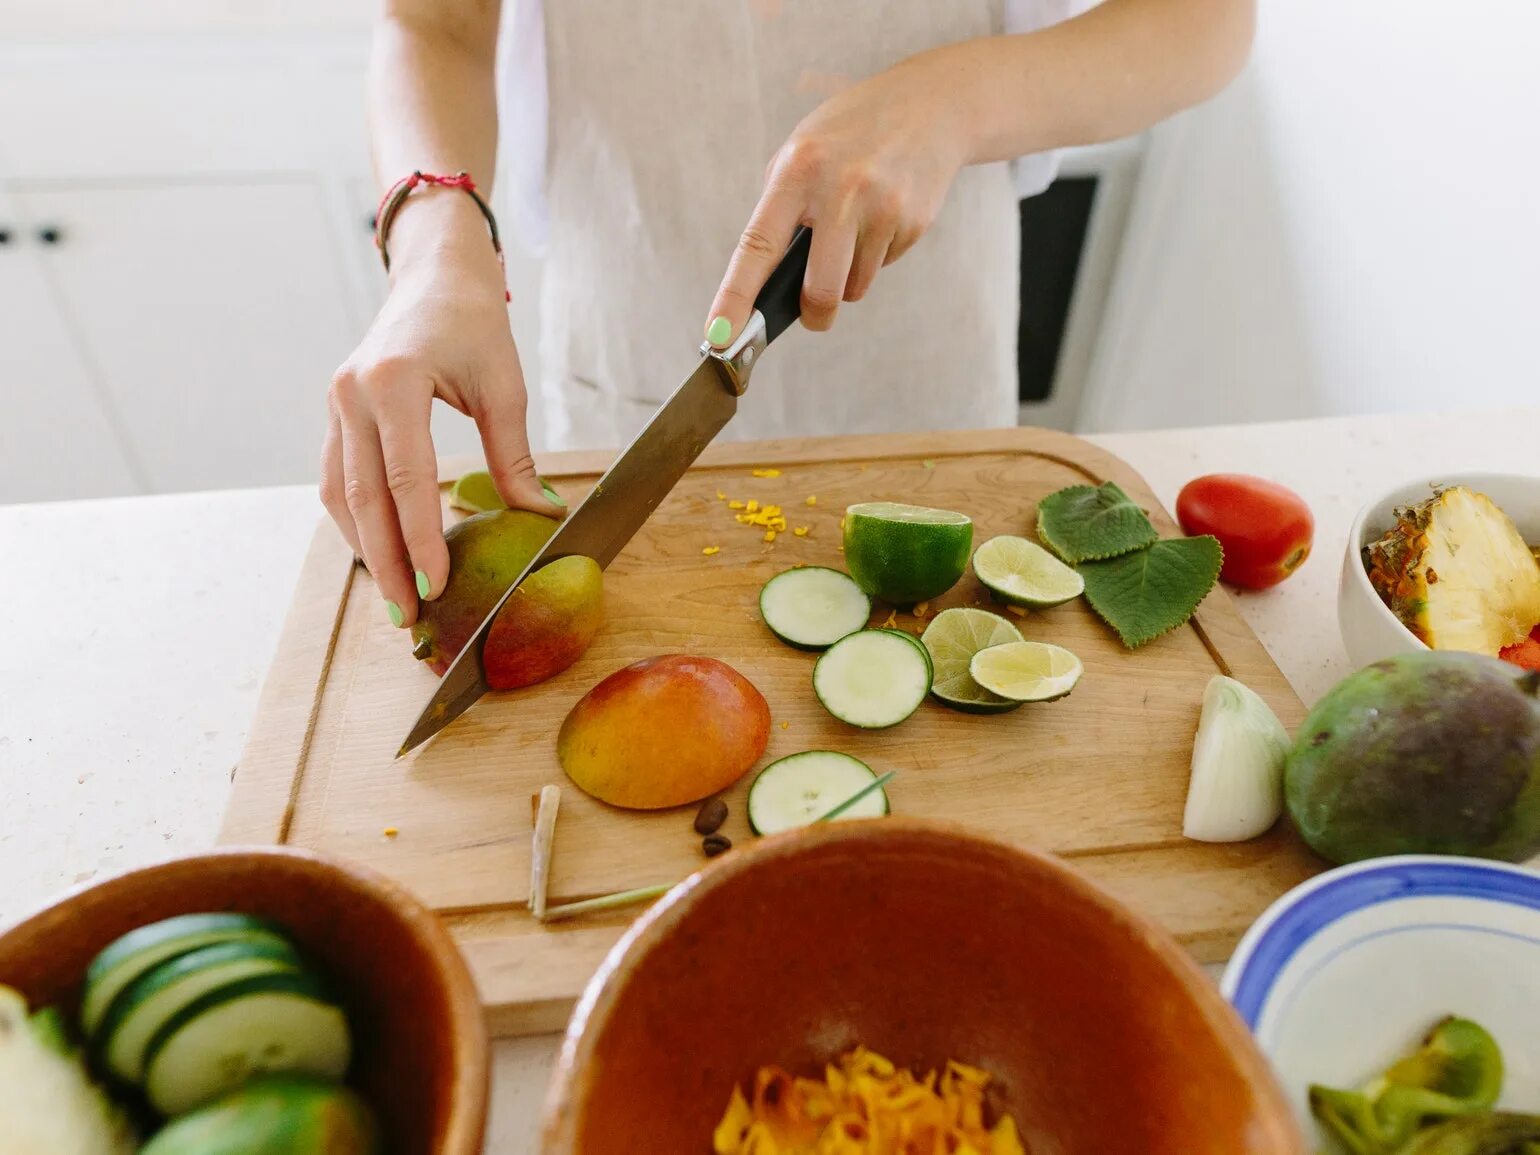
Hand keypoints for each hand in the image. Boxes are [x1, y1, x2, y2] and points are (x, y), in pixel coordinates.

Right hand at [320, 231, 561, 628]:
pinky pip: (337, 480)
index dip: (420, 538)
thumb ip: (514, 455)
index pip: (406, 479)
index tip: (435, 585)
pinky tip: (380, 555)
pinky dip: (357, 523)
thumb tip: (540, 516)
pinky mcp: (335, 415)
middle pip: (364, 498)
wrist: (434, 276)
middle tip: (408, 616)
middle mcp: (352, 395)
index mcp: (392, 382)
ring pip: (340, 496)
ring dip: (366, 550)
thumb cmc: (473, 324)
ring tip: (394, 599)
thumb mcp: (504, 386)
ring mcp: (335, 405)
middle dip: (386, 562)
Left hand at [705, 49, 974, 343]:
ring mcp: (882, 207)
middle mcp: (841, 190)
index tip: (721, 334)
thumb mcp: (803, 148)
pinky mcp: (914, 221)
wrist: (930, 104)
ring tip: (855, 230)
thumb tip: (765, 278)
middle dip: (815, 314)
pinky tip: (883, 215)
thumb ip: (782, 205)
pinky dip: (877, 254)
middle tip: (814, 316)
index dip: (736, 295)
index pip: (758, 246)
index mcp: (799, 170)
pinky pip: (883, 266)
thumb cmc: (853, 132)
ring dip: (849, 277)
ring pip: (855, 286)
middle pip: (821, 290)